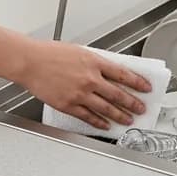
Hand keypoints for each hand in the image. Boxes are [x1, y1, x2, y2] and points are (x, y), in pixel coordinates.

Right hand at [17, 40, 151, 130]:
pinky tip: (105, 125)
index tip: (146, 88)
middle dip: (133, 103)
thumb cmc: (50, 53)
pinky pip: (88, 116)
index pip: (124, 74)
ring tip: (128, 120)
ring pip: (106, 108)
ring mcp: (80, 93)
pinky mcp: (68, 105)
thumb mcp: (80, 51)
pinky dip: (99, 122)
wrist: (30, 62)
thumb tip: (110, 71)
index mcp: (94, 62)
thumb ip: (95, 62)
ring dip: (120, 115)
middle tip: (141, 109)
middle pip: (118, 94)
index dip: (138, 83)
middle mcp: (90, 79)